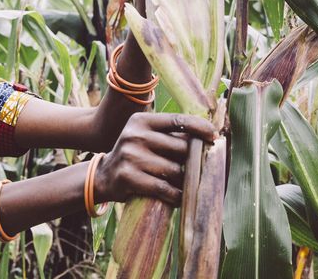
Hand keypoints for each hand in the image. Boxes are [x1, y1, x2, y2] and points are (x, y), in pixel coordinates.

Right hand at [96, 113, 215, 205]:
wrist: (103, 176)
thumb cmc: (135, 155)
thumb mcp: (145, 136)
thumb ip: (170, 135)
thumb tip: (209, 137)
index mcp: (141, 121)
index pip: (178, 120)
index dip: (200, 127)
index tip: (214, 136)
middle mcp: (135, 135)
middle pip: (181, 148)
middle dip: (192, 161)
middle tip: (197, 169)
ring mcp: (130, 156)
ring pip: (175, 170)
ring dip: (184, 181)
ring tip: (184, 186)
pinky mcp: (129, 177)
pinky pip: (164, 188)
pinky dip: (176, 195)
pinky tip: (178, 197)